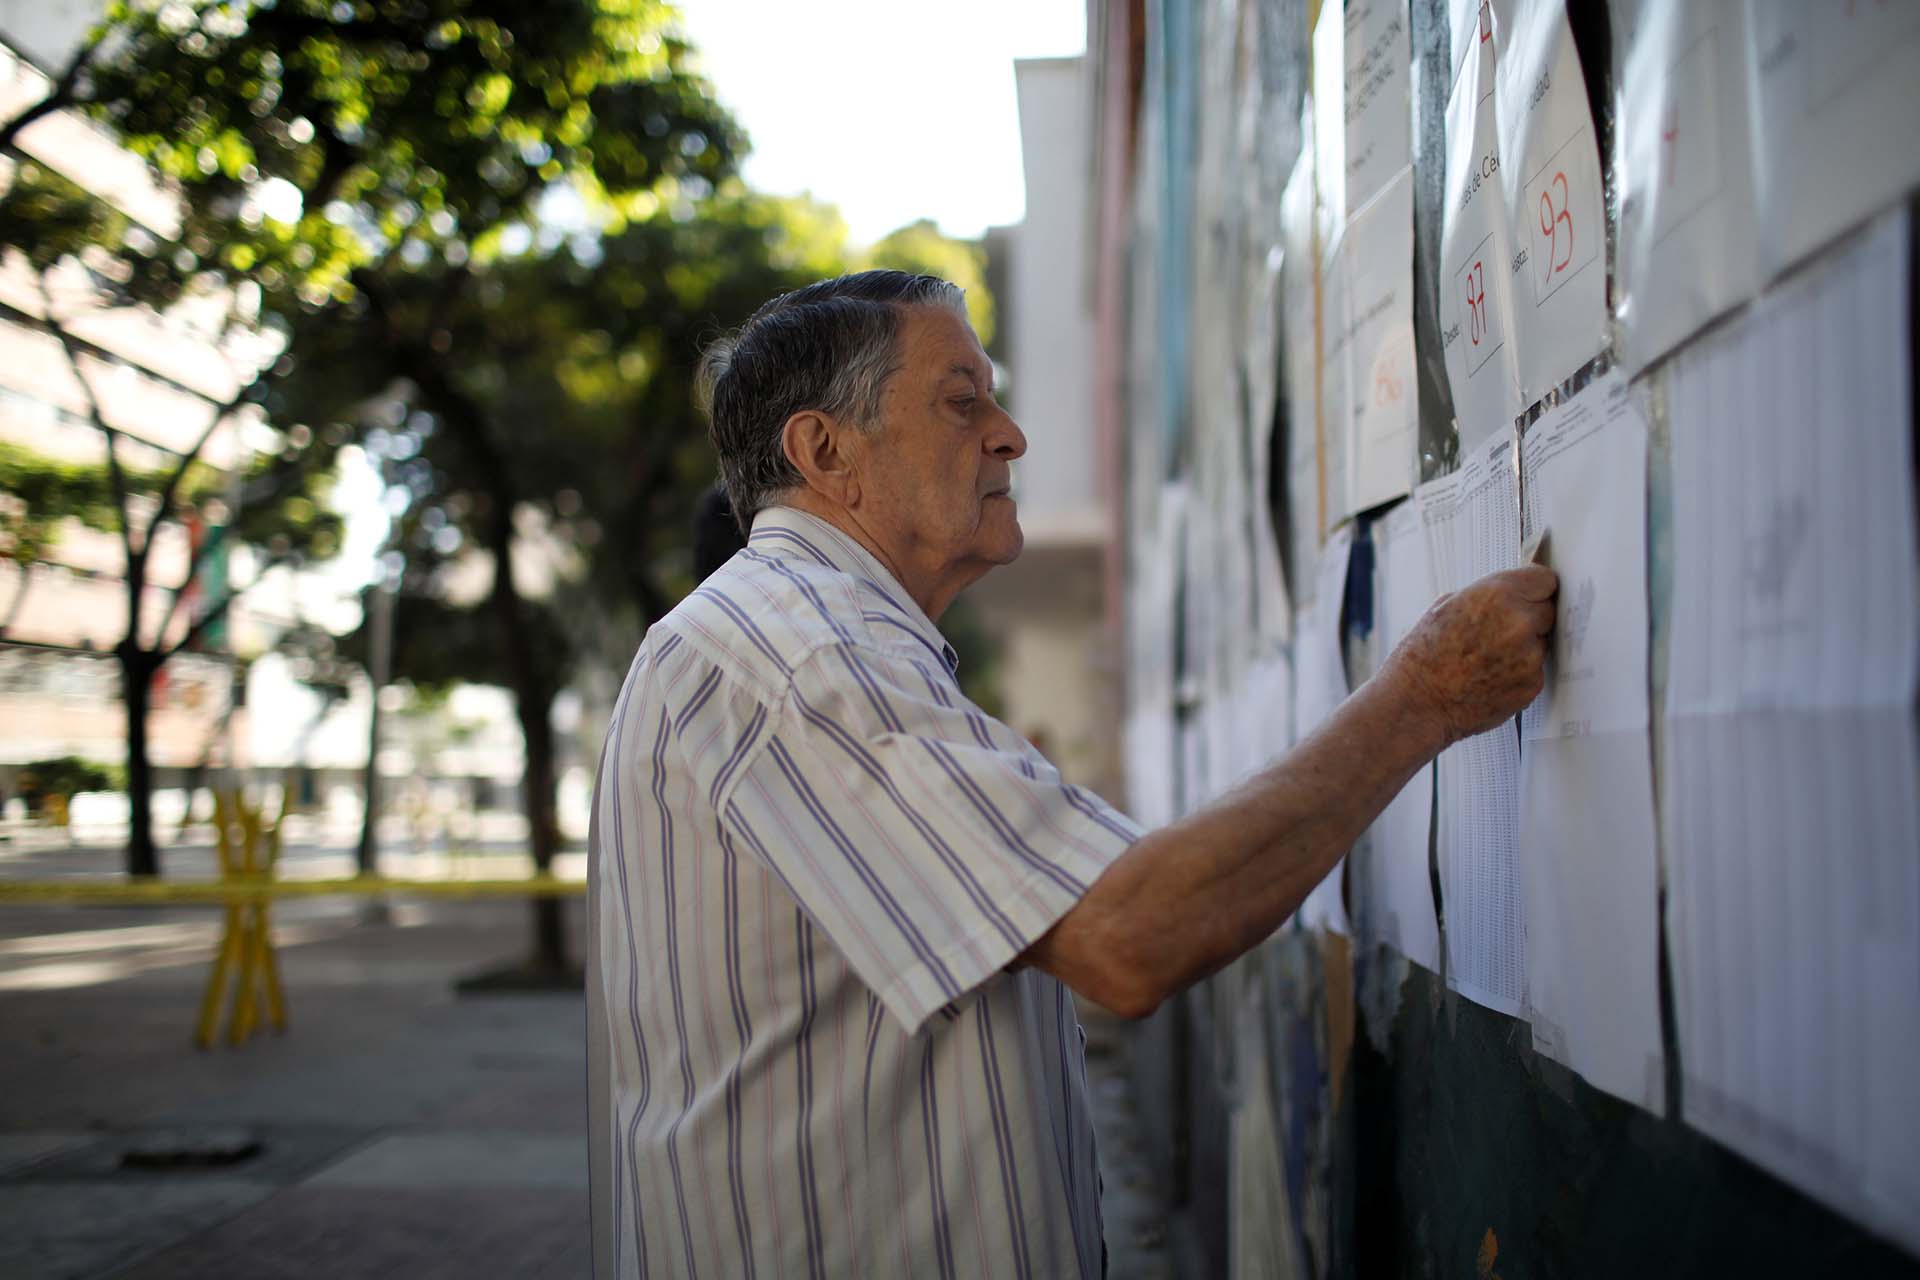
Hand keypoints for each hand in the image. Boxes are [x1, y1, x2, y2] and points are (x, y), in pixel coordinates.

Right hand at [1384, 566, 1557, 746]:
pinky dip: (1520, 672)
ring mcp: (1530, 655)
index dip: (1533, 588)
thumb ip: (1487, 596)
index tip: (1529, 595)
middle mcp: (1519, 622)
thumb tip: (1510, 595)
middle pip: (1547, 609)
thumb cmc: (1423, 657)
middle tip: (1499, 631)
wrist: (1417, 702)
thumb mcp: (1446, 607)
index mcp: (1497, 594)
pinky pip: (1536, 669)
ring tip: (1488, 657)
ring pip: (1542, 641)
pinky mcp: (1533, 683)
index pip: (1544, 579)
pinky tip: (1491, 675)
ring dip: (1525, 647)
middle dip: (1529, 617)